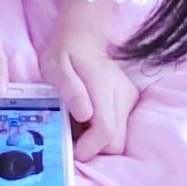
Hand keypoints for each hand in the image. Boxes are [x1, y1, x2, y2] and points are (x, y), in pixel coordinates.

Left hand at [39, 0, 139, 161]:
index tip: (70, 145)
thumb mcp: (55, 67)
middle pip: (115, 143)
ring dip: (98, 140)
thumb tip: (84, 115)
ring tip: (80, 122)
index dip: (88, 148)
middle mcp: (123, 93)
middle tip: (72, 133)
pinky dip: (105, 131)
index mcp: (103, 87)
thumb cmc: (64, 53)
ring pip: (120, 139)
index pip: (106, 132)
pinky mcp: (131, 100)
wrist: (83, 36)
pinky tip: (91, 116)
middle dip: (93, 147)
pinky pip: (121, 129)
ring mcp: (129, 97)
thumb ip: (69, 90)